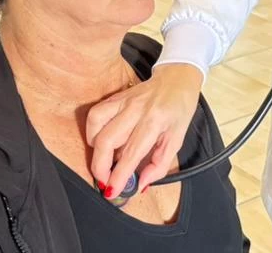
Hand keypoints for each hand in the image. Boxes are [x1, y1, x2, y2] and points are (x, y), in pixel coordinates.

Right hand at [85, 63, 203, 198]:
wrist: (177, 79)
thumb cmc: (179, 109)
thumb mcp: (177, 139)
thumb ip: (160, 164)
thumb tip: (141, 184)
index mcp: (155, 121)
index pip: (131, 153)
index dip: (119, 176)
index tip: (112, 191)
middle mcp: (136, 110)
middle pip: (107, 140)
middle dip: (100, 167)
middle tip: (104, 181)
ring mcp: (124, 101)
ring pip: (95, 124)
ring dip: (94, 148)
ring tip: (102, 159)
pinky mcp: (116, 97)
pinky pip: (95, 113)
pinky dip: (92, 131)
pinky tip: (100, 140)